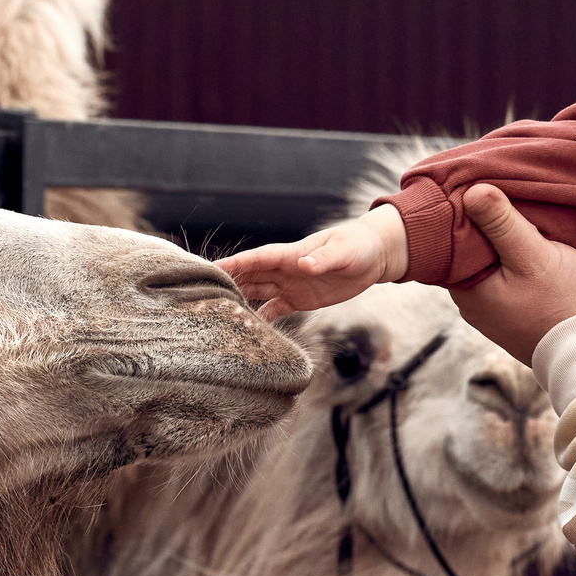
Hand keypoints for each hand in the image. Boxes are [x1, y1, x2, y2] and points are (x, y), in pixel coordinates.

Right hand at [218, 204, 408, 321]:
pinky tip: (247, 329)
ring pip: (257, 292)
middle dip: (227, 283)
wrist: (374, 256)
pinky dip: (261, 317)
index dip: (234, 264)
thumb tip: (305, 265)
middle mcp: (285, 269)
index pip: (256, 259)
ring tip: (217, 313)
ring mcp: (290, 284)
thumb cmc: (358, 246)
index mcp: (290, 254)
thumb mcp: (343, 252)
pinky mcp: (300, 299)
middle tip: (201, 295)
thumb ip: (323, 258)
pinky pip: (275, 309)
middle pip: (249, 276)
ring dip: (239, 300)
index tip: (211, 269)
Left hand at [448, 185, 575, 361]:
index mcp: (465, 289)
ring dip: (504, 243)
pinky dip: (515, 260)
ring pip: (490, 263)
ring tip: (524, 220)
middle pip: (471, 250)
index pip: (451, 240)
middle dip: (487, 226)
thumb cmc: (564, 304)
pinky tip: (533, 248)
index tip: (483, 187)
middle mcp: (471, 303)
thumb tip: (470, 191)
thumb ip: (501, 224)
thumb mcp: (533, 256)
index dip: (466, 212)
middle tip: (508, 199)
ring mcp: (492, 311)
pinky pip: (506, 277)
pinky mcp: (513, 314)